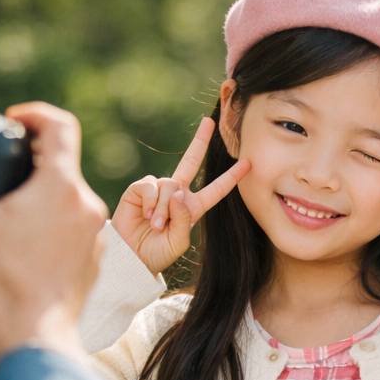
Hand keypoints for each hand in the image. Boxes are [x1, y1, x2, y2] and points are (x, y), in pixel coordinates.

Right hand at [0, 102, 107, 358]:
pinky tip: (22, 245)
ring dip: (40, 197)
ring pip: (68, 199)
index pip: (60, 125)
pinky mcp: (93, 261)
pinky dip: (50, 226)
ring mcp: (96, 235)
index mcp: (62, 186)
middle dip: (30, 162)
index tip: (14, 121)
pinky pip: (73, 229)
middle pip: (62, 164)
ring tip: (5, 213)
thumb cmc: (0, 281)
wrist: (34, 337)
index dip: (34, 113)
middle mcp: (88, 205)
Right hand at [111, 117, 250, 274]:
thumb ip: (183, 218)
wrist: (131, 257)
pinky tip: (144, 215)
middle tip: (209, 121)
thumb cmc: (157, 253)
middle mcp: (177, 194)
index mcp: (193, 208)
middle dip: (199, 141)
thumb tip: (178, 191)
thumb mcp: (178, 241)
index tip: (248, 163)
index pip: (216, 190)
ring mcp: (158, 190)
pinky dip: (149, 201)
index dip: (231, 177)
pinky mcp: (138, 189)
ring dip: (162, 208)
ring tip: (155, 225)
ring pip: (169, 184)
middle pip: (191, 161)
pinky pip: (150, 186)